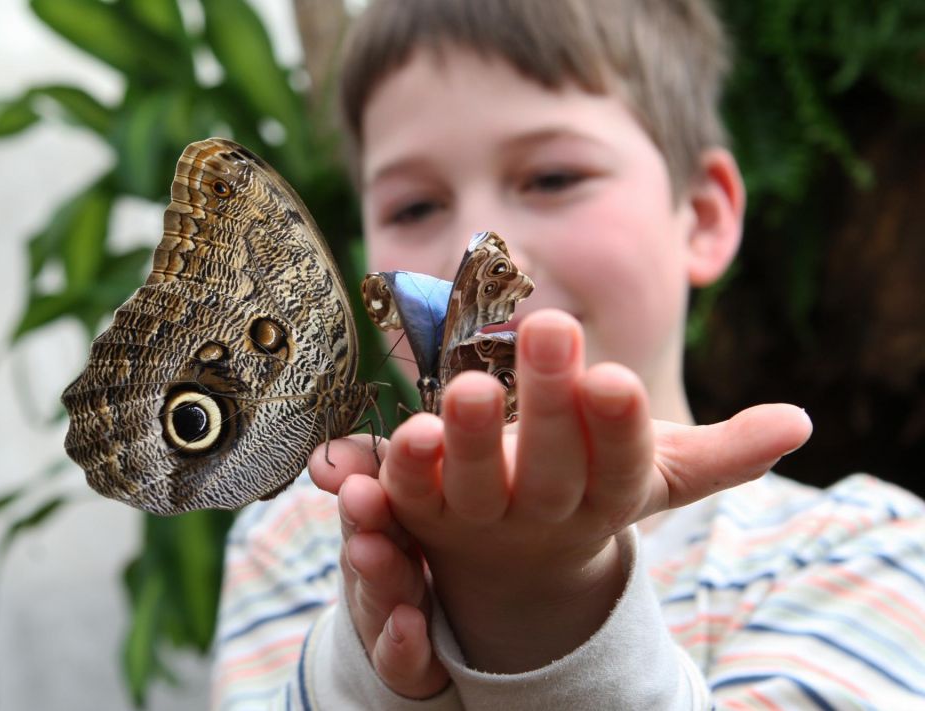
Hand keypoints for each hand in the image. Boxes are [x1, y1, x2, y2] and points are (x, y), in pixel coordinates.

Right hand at [310, 437, 448, 698]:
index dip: (362, 474)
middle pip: (372, 540)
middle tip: (360, 494)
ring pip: (381, 595)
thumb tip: (324, 454)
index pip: (371, 493)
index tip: (359, 455)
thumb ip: (369, 469)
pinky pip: (399, 656)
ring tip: (370, 550)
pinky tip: (408, 624)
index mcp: (380, 524)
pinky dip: (401, 642)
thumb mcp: (389, 510)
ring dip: (377, 573)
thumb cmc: (399, 556)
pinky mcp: (402, 664)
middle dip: (365, 518)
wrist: (398, 641)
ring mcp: (385, 617)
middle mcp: (377, 569)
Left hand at [378, 309, 812, 672]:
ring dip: (469, 442)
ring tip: (467, 388)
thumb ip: (722, 452)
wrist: (516, 563)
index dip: (617, 425)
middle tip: (547, 328)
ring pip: (473, 488)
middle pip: (549, 468)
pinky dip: (398, 472)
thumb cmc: (591, 486)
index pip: (621, 464)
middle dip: (550, 405)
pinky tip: (396, 436)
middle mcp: (544, 513)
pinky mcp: (422, 512)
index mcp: (608, 494)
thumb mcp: (656, 473)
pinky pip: (406, 497)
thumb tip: (799, 422)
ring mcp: (479, 518)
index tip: (614, 377)